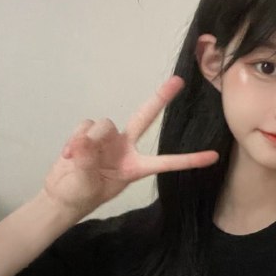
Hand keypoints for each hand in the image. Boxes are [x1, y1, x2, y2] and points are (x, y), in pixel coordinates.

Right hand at [43, 76, 218, 217]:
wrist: (61, 195)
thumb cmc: (81, 195)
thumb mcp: (88, 185)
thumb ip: (87, 161)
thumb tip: (84, 141)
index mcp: (135, 167)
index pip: (166, 162)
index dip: (189, 160)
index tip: (213, 157)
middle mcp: (125, 148)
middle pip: (145, 117)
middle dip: (160, 98)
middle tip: (179, 81)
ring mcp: (107, 139)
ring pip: (104, 123)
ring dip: (90, 137)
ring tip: (75, 157)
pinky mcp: (89, 134)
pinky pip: (85, 126)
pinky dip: (75, 139)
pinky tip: (68, 154)